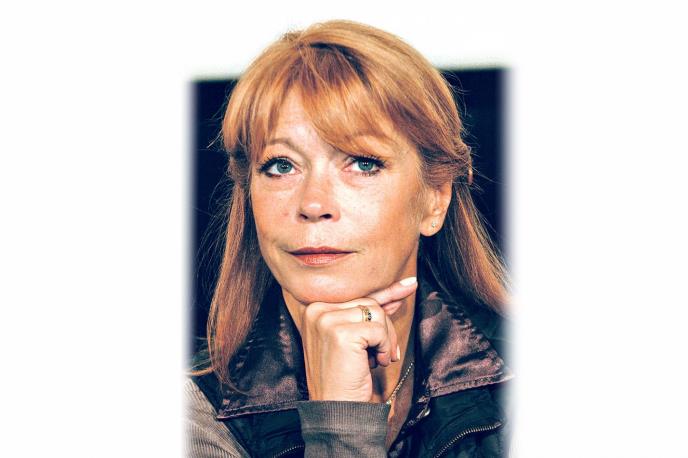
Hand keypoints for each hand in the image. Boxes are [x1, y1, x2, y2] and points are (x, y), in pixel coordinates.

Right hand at [299, 277, 417, 402]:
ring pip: (376, 312)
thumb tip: (400, 290)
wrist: (336, 411)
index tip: (410, 284)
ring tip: (377, 359)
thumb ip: (369, 314)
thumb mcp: (355, 340)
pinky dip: (384, 346)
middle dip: (386, 328)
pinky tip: (374, 362)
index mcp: (314, 310)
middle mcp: (316, 310)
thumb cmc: (345, 377)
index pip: (357, 296)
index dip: (386, 295)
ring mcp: (326, 320)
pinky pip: (378, 328)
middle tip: (385, 353)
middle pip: (368, 303)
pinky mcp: (340, 333)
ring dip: (386, 339)